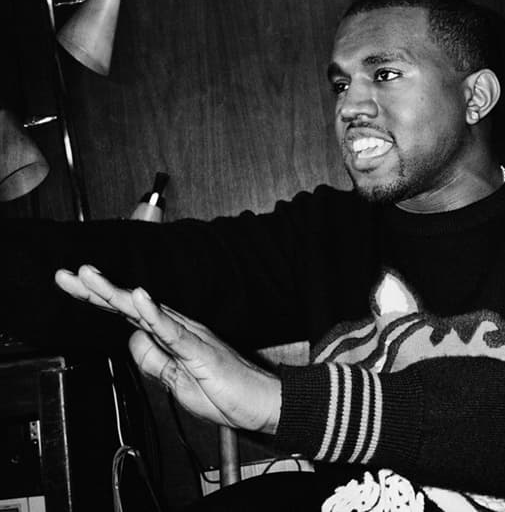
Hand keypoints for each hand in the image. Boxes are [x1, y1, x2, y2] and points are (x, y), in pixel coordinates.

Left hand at [54, 265, 281, 432]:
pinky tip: (139, 299)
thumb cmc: (225, 394)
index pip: (127, 314)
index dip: (98, 299)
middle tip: (67, 274)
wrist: (262, 404)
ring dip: (116, 294)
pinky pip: (173, 331)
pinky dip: (154, 314)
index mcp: (170, 337)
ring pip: (146, 311)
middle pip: (130, 306)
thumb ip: (153, 361)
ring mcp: (190, 337)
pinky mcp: (201, 350)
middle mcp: (178, 329)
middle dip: (96, 290)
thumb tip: (130, 341)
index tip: (71, 285)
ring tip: (90, 277)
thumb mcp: (175, 383)